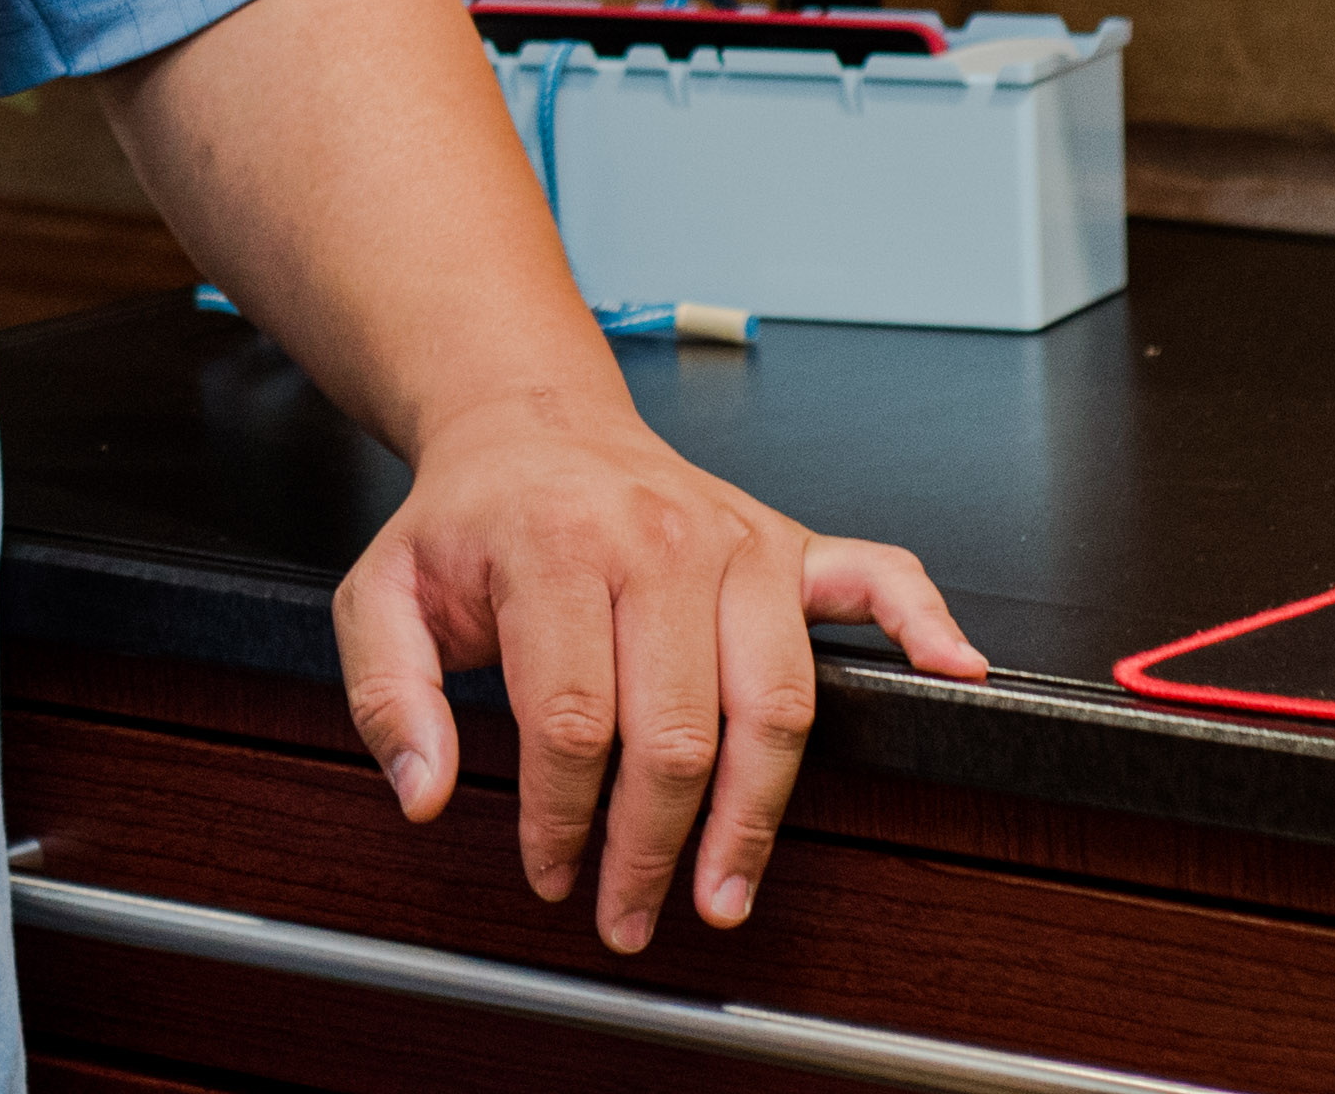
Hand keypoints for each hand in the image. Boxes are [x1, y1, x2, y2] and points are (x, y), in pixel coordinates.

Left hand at [326, 385, 988, 951]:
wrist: (530, 424)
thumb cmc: (470, 517)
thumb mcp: (382, 592)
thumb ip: (390, 695)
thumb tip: (424, 789)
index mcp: (556, 545)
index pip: (574, 719)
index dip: (562, 819)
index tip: (550, 871)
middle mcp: (659, 538)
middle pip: (679, 731)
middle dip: (653, 847)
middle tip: (631, 912)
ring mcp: (738, 539)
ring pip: (775, 702)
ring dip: (756, 814)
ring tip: (725, 890)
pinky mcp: (789, 542)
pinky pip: (879, 576)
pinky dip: (924, 624)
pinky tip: (952, 673)